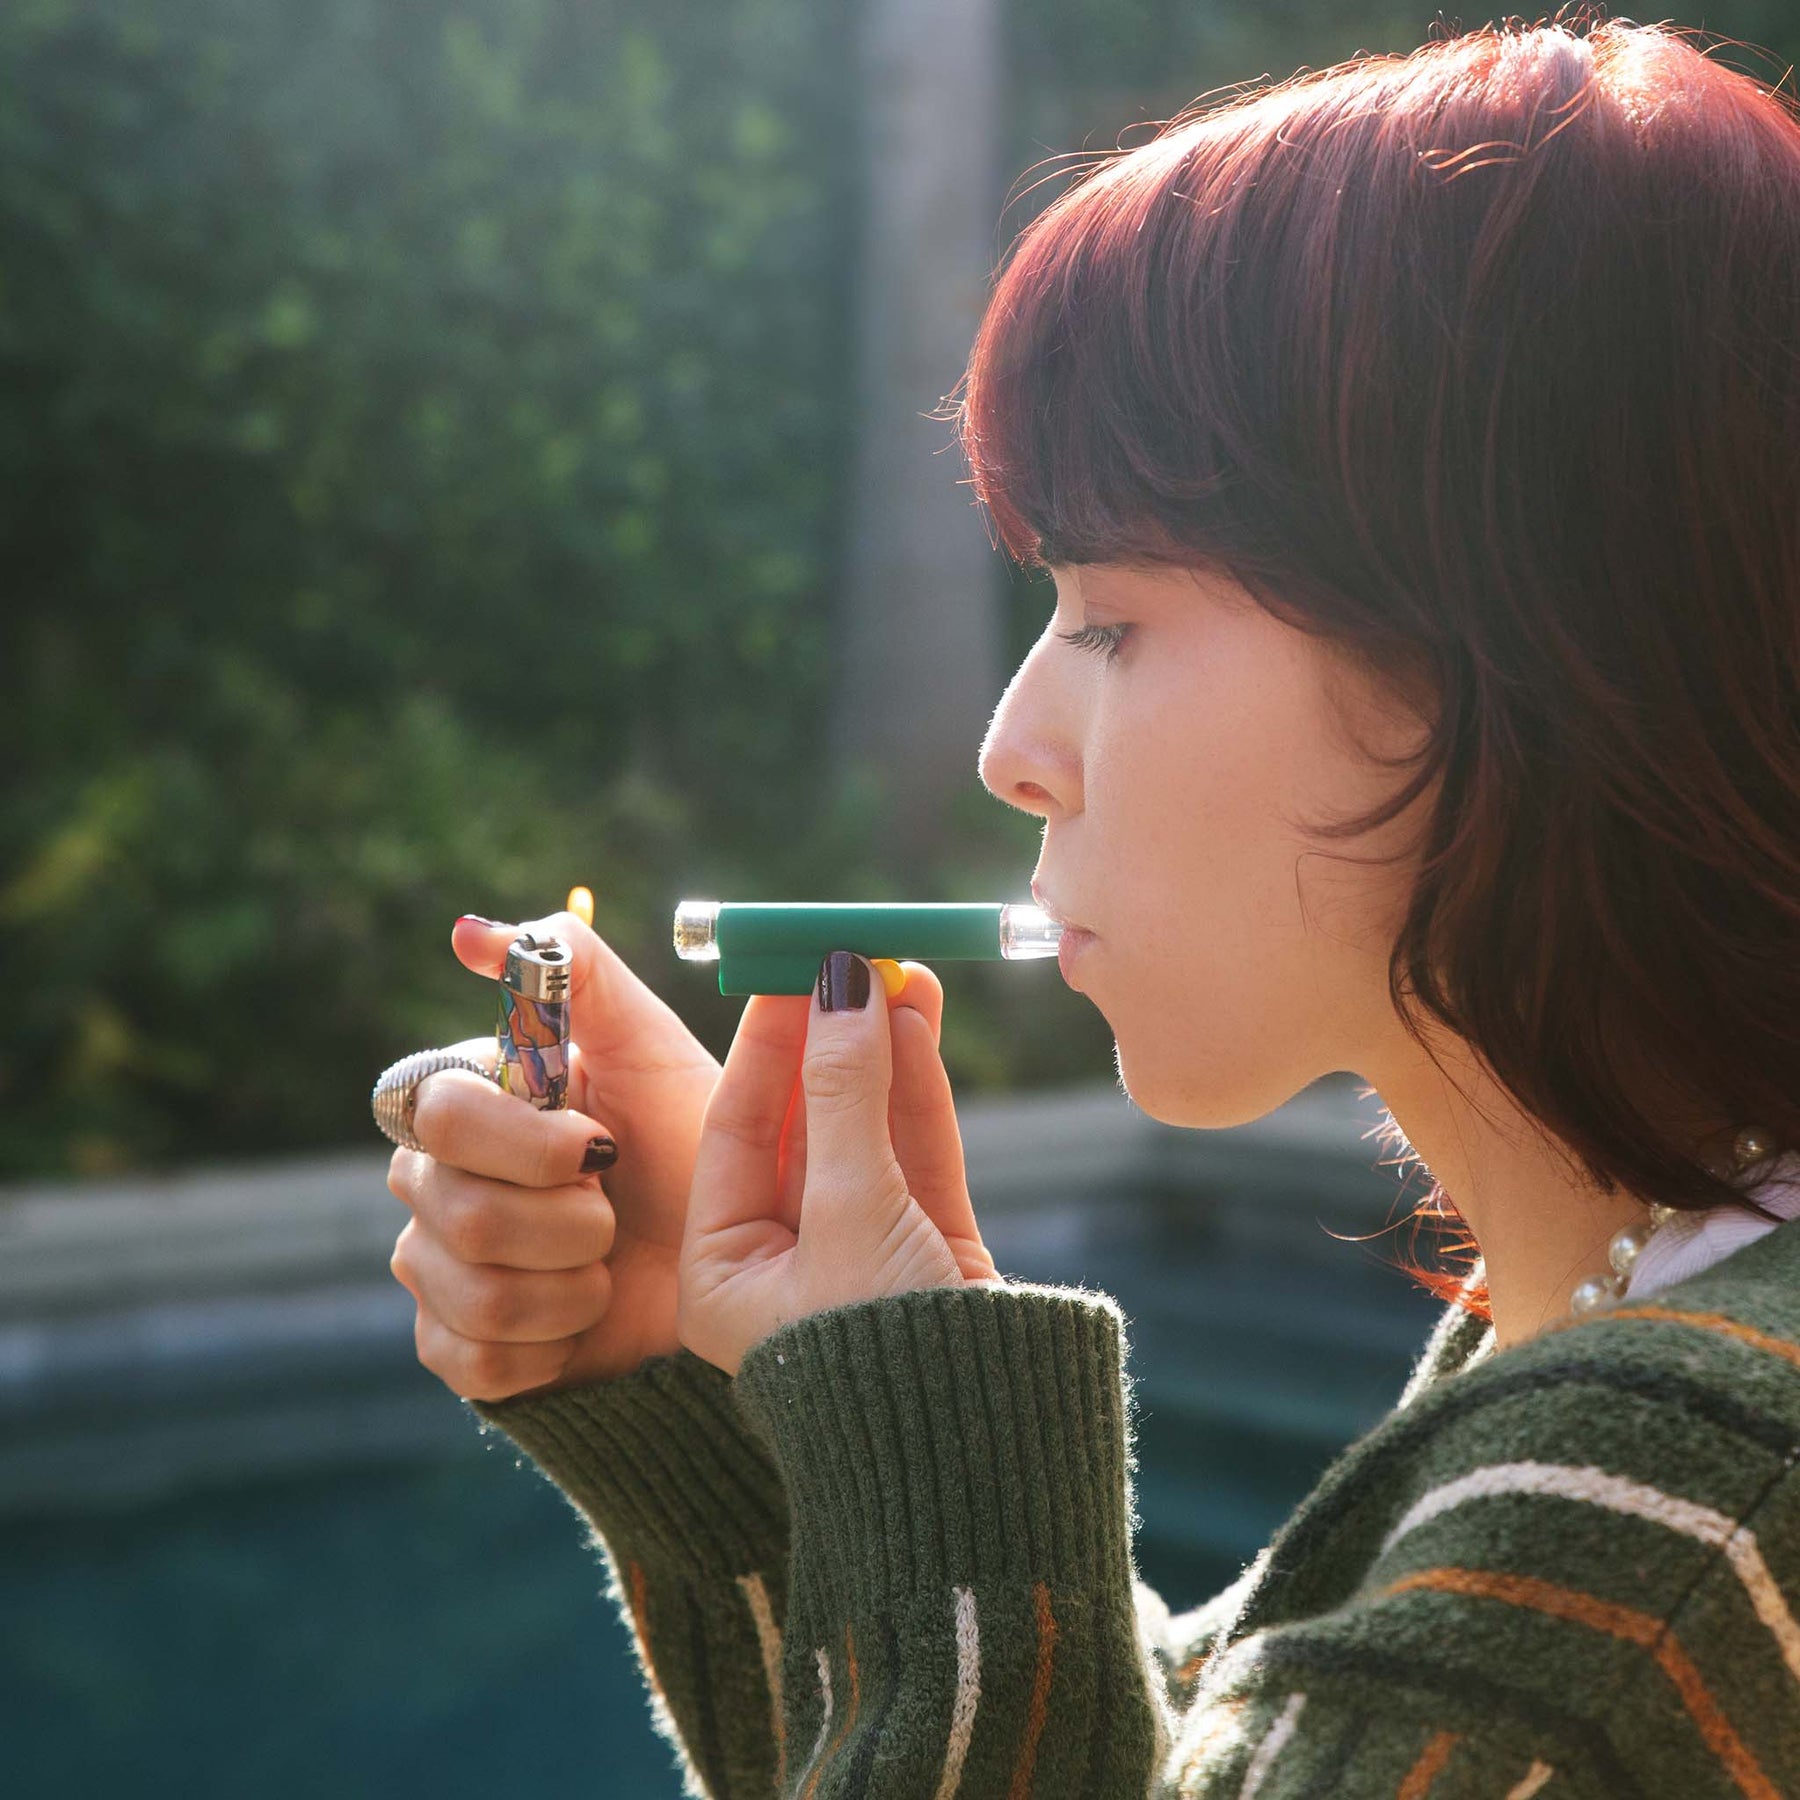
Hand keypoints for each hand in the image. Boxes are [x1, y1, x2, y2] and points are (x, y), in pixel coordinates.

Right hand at [387, 909, 720, 1399]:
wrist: (729, 1269)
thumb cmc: (690, 1143)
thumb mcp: (651, 1046)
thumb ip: (576, 970)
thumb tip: (468, 933)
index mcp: (469, 1100)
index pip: (436, 1107)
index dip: (523, 1140)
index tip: (600, 1147)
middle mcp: (434, 1178)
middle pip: (454, 1207)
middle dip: (565, 1219)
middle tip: (615, 1209)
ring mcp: (437, 1266)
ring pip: (473, 1290)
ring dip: (569, 1283)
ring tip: (608, 1264)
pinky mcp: (455, 1346)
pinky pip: (472, 1358)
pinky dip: (551, 1341)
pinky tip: (584, 1316)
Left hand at [676, 950, 1002, 1377]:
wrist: (989, 1465)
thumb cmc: (883, 1359)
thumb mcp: (853, 1212)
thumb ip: (847, 1094)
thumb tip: (844, 985)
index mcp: (727, 1273)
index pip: (734, 1129)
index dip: (767, 1043)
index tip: (792, 969)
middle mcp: (787, 1263)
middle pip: (804, 1123)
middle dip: (831, 1039)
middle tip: (851, 957)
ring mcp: (862, 1257)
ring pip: (867, 1131)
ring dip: (881, 1052)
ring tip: (899, 971)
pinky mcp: (928, 1258)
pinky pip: (915, 1158)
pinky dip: (920, 1093)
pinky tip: (920, 1026)